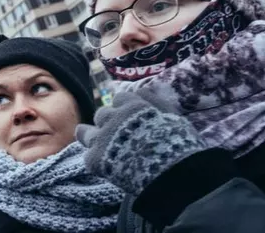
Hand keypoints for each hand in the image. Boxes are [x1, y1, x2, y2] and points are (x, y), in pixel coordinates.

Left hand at [76, 90, 207, 195]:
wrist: (173, 175)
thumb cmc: (179, 145)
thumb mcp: (173, 117)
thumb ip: (155, 101)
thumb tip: (141, 90)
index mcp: (132, 106)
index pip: (120, 98)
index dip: (124, 109)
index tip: (130, 119)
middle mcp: (113, 118)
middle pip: (102, 114)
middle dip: (109, 123)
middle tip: (119, 136)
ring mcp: (101, 138)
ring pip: (85, 132)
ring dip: (93, 138)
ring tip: (104, 149)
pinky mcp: (95, 159)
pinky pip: (88, 156)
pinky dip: (97, 161)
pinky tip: (107, 169)